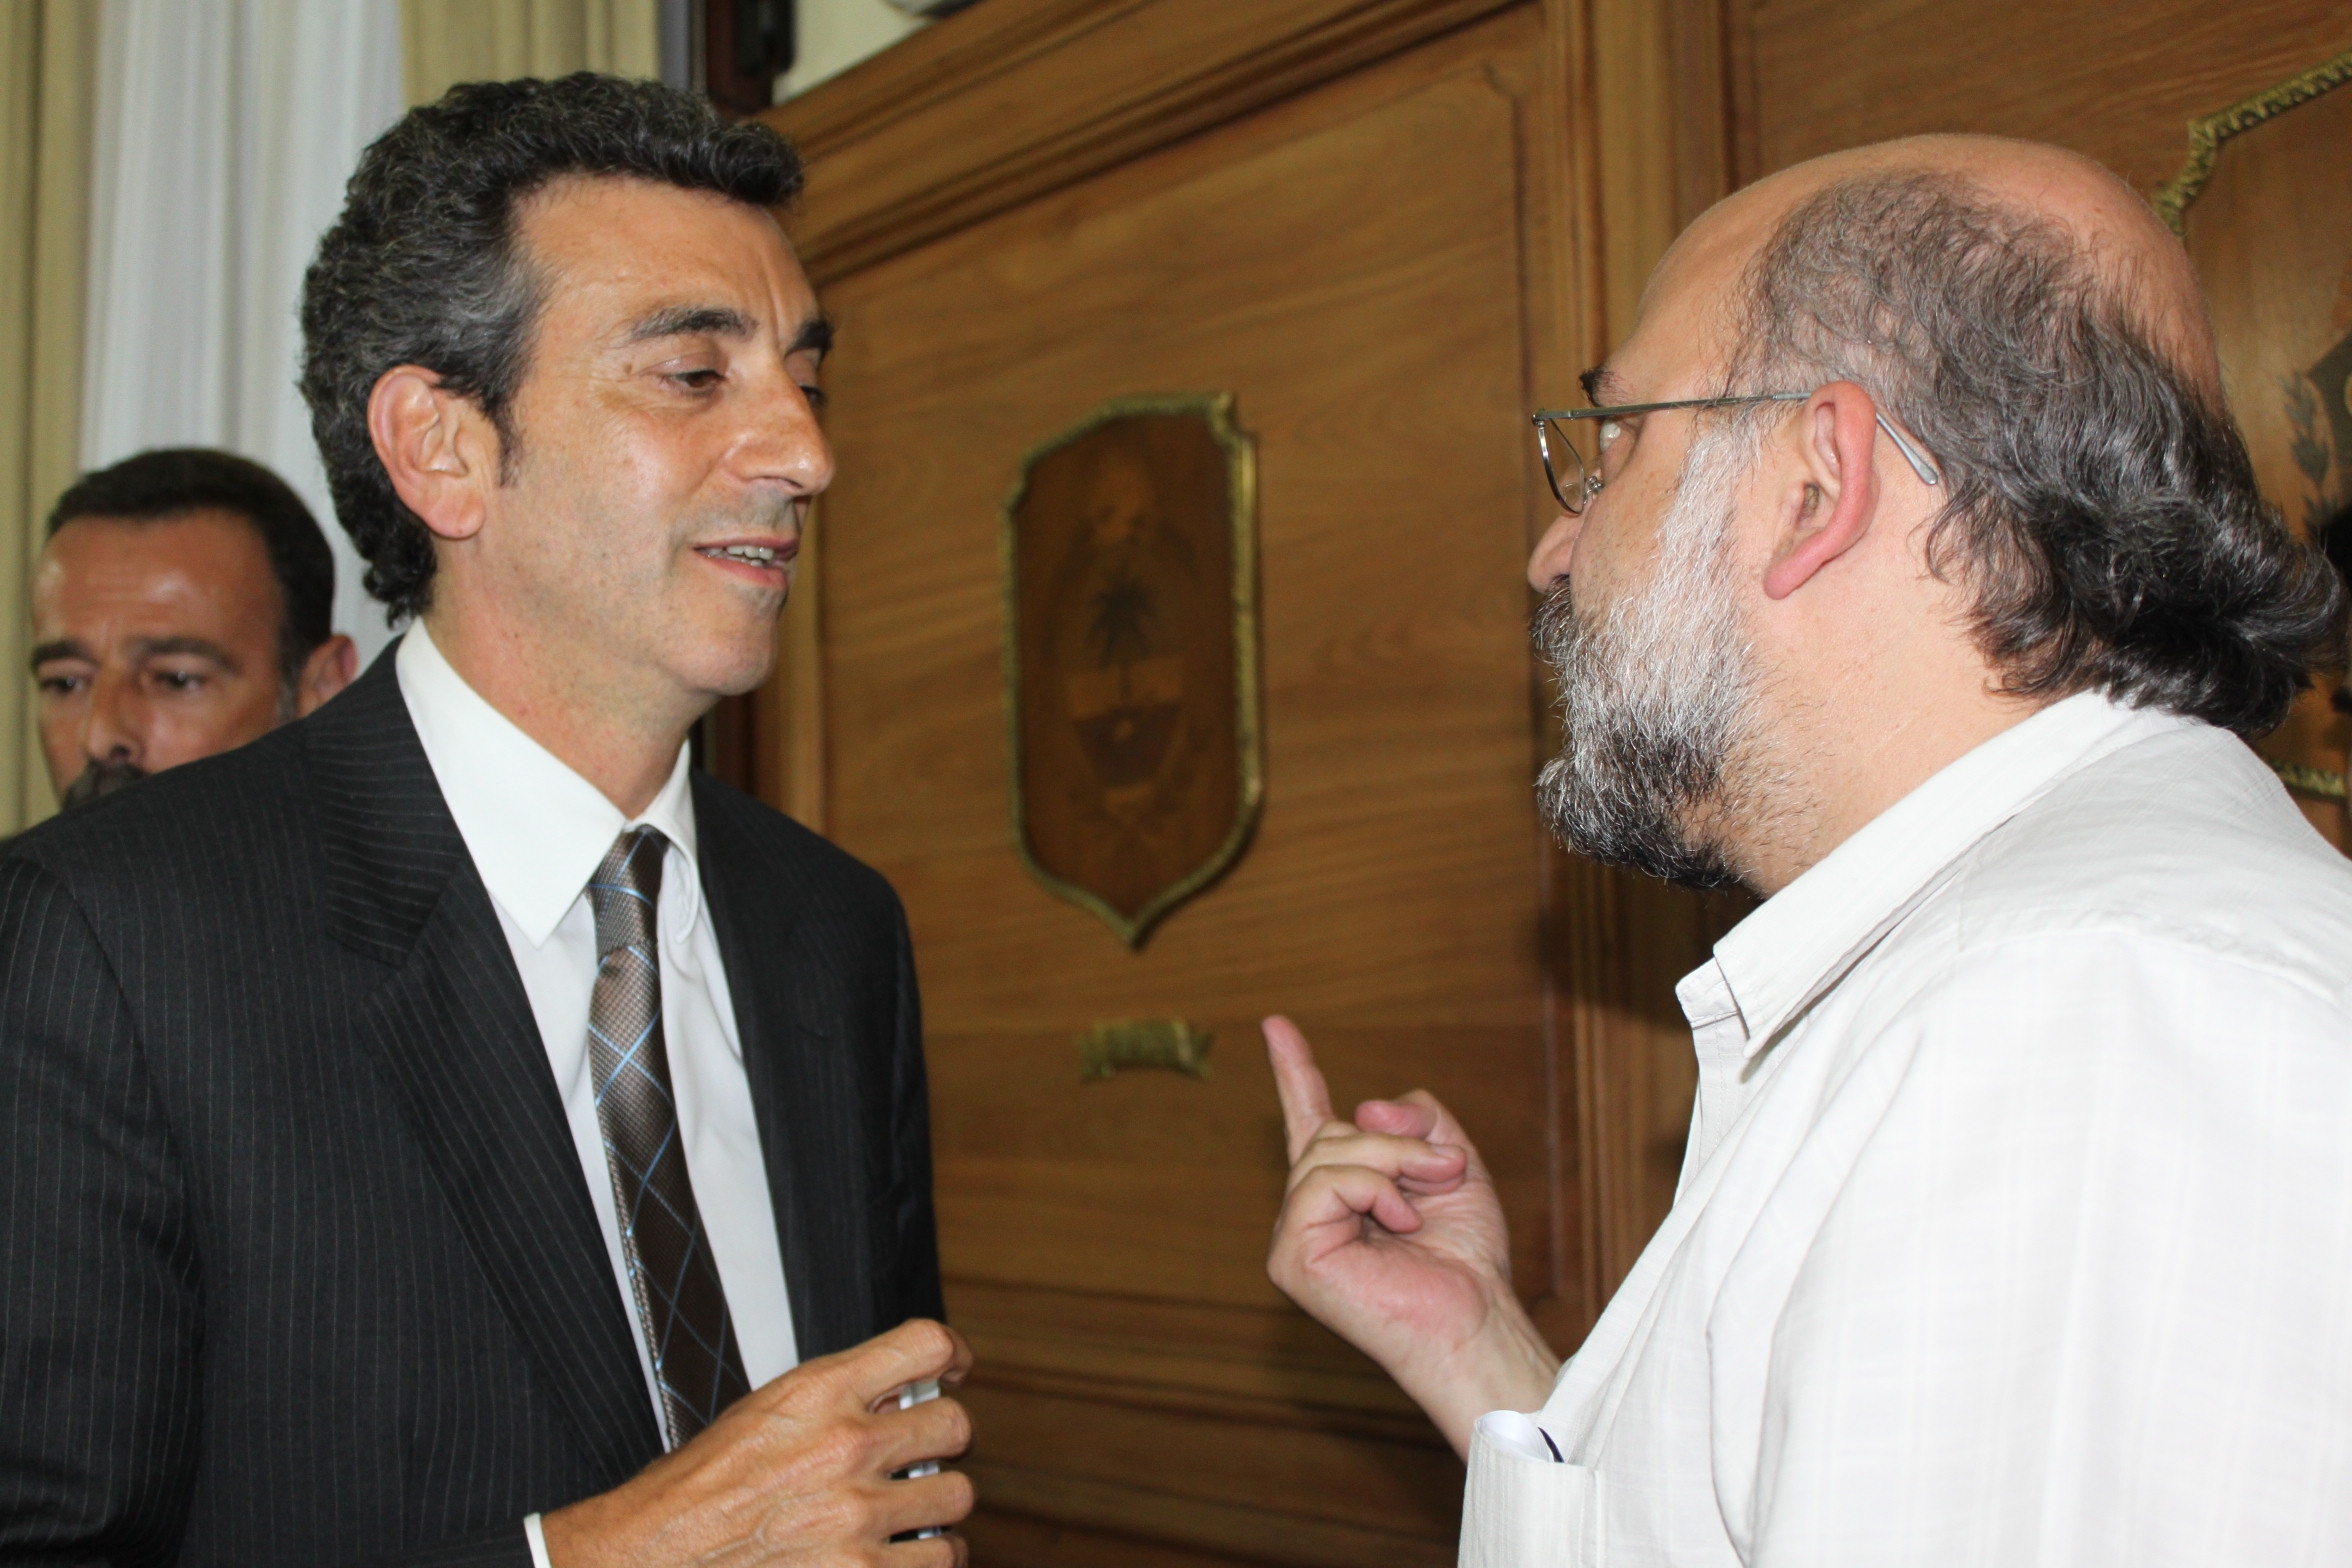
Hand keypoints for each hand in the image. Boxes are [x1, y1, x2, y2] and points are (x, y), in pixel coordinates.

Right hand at [542, 1318, 975, 1565]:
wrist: (658, 1561)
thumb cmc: (701, 1493)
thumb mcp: (764, 1414)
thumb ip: (835, 1399)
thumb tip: (898, 1396)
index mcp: (820, 1392)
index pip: (926, 1343)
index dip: (949, 1356)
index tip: (949, 1373)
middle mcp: (847, 1447)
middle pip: (955, 1425)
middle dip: (939, 1443)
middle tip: (917, 1458)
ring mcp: (860, 1515)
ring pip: (957, 1496)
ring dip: (934, 1508)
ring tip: (904, 1514)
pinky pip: (942, 1558)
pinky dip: (928, 1559)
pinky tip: (900, 1555)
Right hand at [1264, 1017, 1558, 1453]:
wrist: (1476, 1319)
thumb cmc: (1468, 1258)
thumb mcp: (1454, 1164)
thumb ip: (1416, 1119)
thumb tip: (1362, 1108)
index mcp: (1344, 1191)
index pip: (1310, 1119)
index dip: (1295, 1070)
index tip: (1275, 1024)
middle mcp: (1311, 1211)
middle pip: (1331, 1131)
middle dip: (1397, 1140)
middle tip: (1445, 1170)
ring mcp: (1295, 1236)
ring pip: (1327, 1152)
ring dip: (1393, 1164)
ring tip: (1424, 1205)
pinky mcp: (1291, 1257)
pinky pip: (1322, 1185)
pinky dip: (1371, 1191)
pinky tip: (1399, 1224)